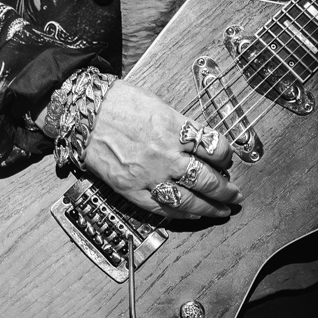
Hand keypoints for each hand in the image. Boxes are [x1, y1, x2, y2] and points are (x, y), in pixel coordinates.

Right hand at [78, 80, 238, 219]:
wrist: (81, 114)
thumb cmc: (117, 102)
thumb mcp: (157, 103)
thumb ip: (179, 124)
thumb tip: (199, 140)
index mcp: (174, 128)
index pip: (215, 148)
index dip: (226, 156)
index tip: (227, 160)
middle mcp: (166, 154)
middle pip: (208, 178)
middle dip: (226, 190)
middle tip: (235, 195)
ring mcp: (149, 175)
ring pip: (190, 199)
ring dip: (211, 207)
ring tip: (222, 210)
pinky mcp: (132, 189)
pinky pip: (162, 209)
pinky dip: (182, 214)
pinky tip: (193, 215)